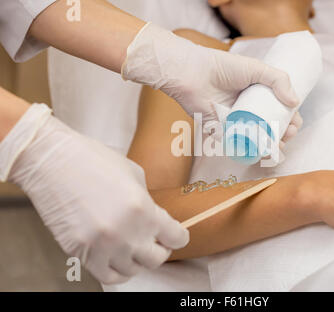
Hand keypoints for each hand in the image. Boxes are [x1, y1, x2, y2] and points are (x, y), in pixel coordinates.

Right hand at [5, 105, 188, 283]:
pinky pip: (107, 276)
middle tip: (156, 241)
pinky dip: (117, 271)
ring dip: (137, 260)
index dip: (178, 237)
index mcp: (144, 210)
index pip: (175, 238)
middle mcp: (126, 233)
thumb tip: (154, 219)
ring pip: (133, 270)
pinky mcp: (80, 252)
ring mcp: (102, 246)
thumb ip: (148, 202)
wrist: (52, 161)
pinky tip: (118, 259)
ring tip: (134, 248)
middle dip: (160, 249)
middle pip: (157, 258)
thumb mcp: (134, 175)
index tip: (176, 236)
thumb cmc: (93, 160)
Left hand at [121, 23, 300, 136]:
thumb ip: (279, 80)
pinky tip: (262, 153)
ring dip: (271, 146)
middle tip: (288, 135)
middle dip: (284, 135)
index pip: (280, 109)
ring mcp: (237, 121)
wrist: (194, 75)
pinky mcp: (223, 132)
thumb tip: (295, 102)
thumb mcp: (257, 68)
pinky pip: (239, 145)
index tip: (295, 123)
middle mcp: (249, 109)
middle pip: (271, 126)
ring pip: (257, 139)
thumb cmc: (224, 68)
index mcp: (258, 94)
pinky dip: (251, 151)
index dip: (290, 119)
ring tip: (278, 147)